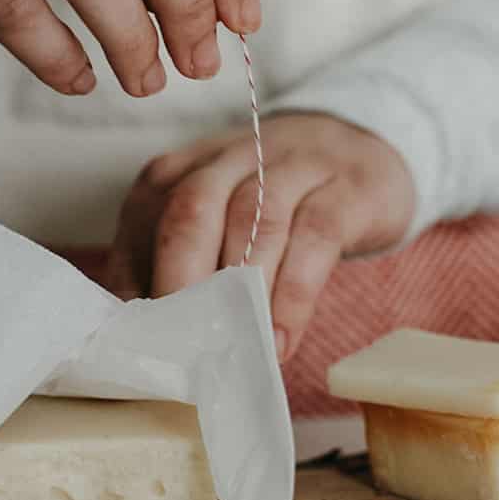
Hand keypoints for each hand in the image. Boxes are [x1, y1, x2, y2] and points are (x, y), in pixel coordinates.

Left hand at [108, 113, 415, 359]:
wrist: (361, 149)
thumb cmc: (276, 205)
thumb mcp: (218, 224)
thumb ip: (175, 266)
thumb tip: (139, 338)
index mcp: (185, 170)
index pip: (146, 218)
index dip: (137, 280)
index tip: (140, 341)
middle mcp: (233, 159)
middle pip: (193, 209)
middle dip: (180, 281)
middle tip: (180, 347)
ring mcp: (293, 168)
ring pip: (254, 220)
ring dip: (240, 293)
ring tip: (233, 350)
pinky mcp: (346, 190)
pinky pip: (315, 236)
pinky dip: (293, 293)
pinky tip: (282, 336)